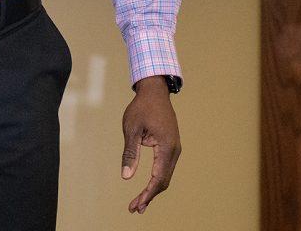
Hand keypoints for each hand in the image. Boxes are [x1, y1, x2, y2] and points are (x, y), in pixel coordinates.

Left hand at [121, 75, 180, 213]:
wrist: (155, 92)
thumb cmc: (141, 108)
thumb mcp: (131, 129)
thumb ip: (130, 153)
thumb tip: (126, 177)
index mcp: (166, 147)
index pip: (158, 179)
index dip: (147, 194)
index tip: (135, 205)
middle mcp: (174, 151)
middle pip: (163, 181)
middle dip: (149, 196)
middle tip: (134, 208)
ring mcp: (174, 149)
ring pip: (165, 176)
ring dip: (153, 190)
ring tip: (139, 203)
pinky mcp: (170, 147)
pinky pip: (165, 168)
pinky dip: (156, 180)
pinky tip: (147, 187)